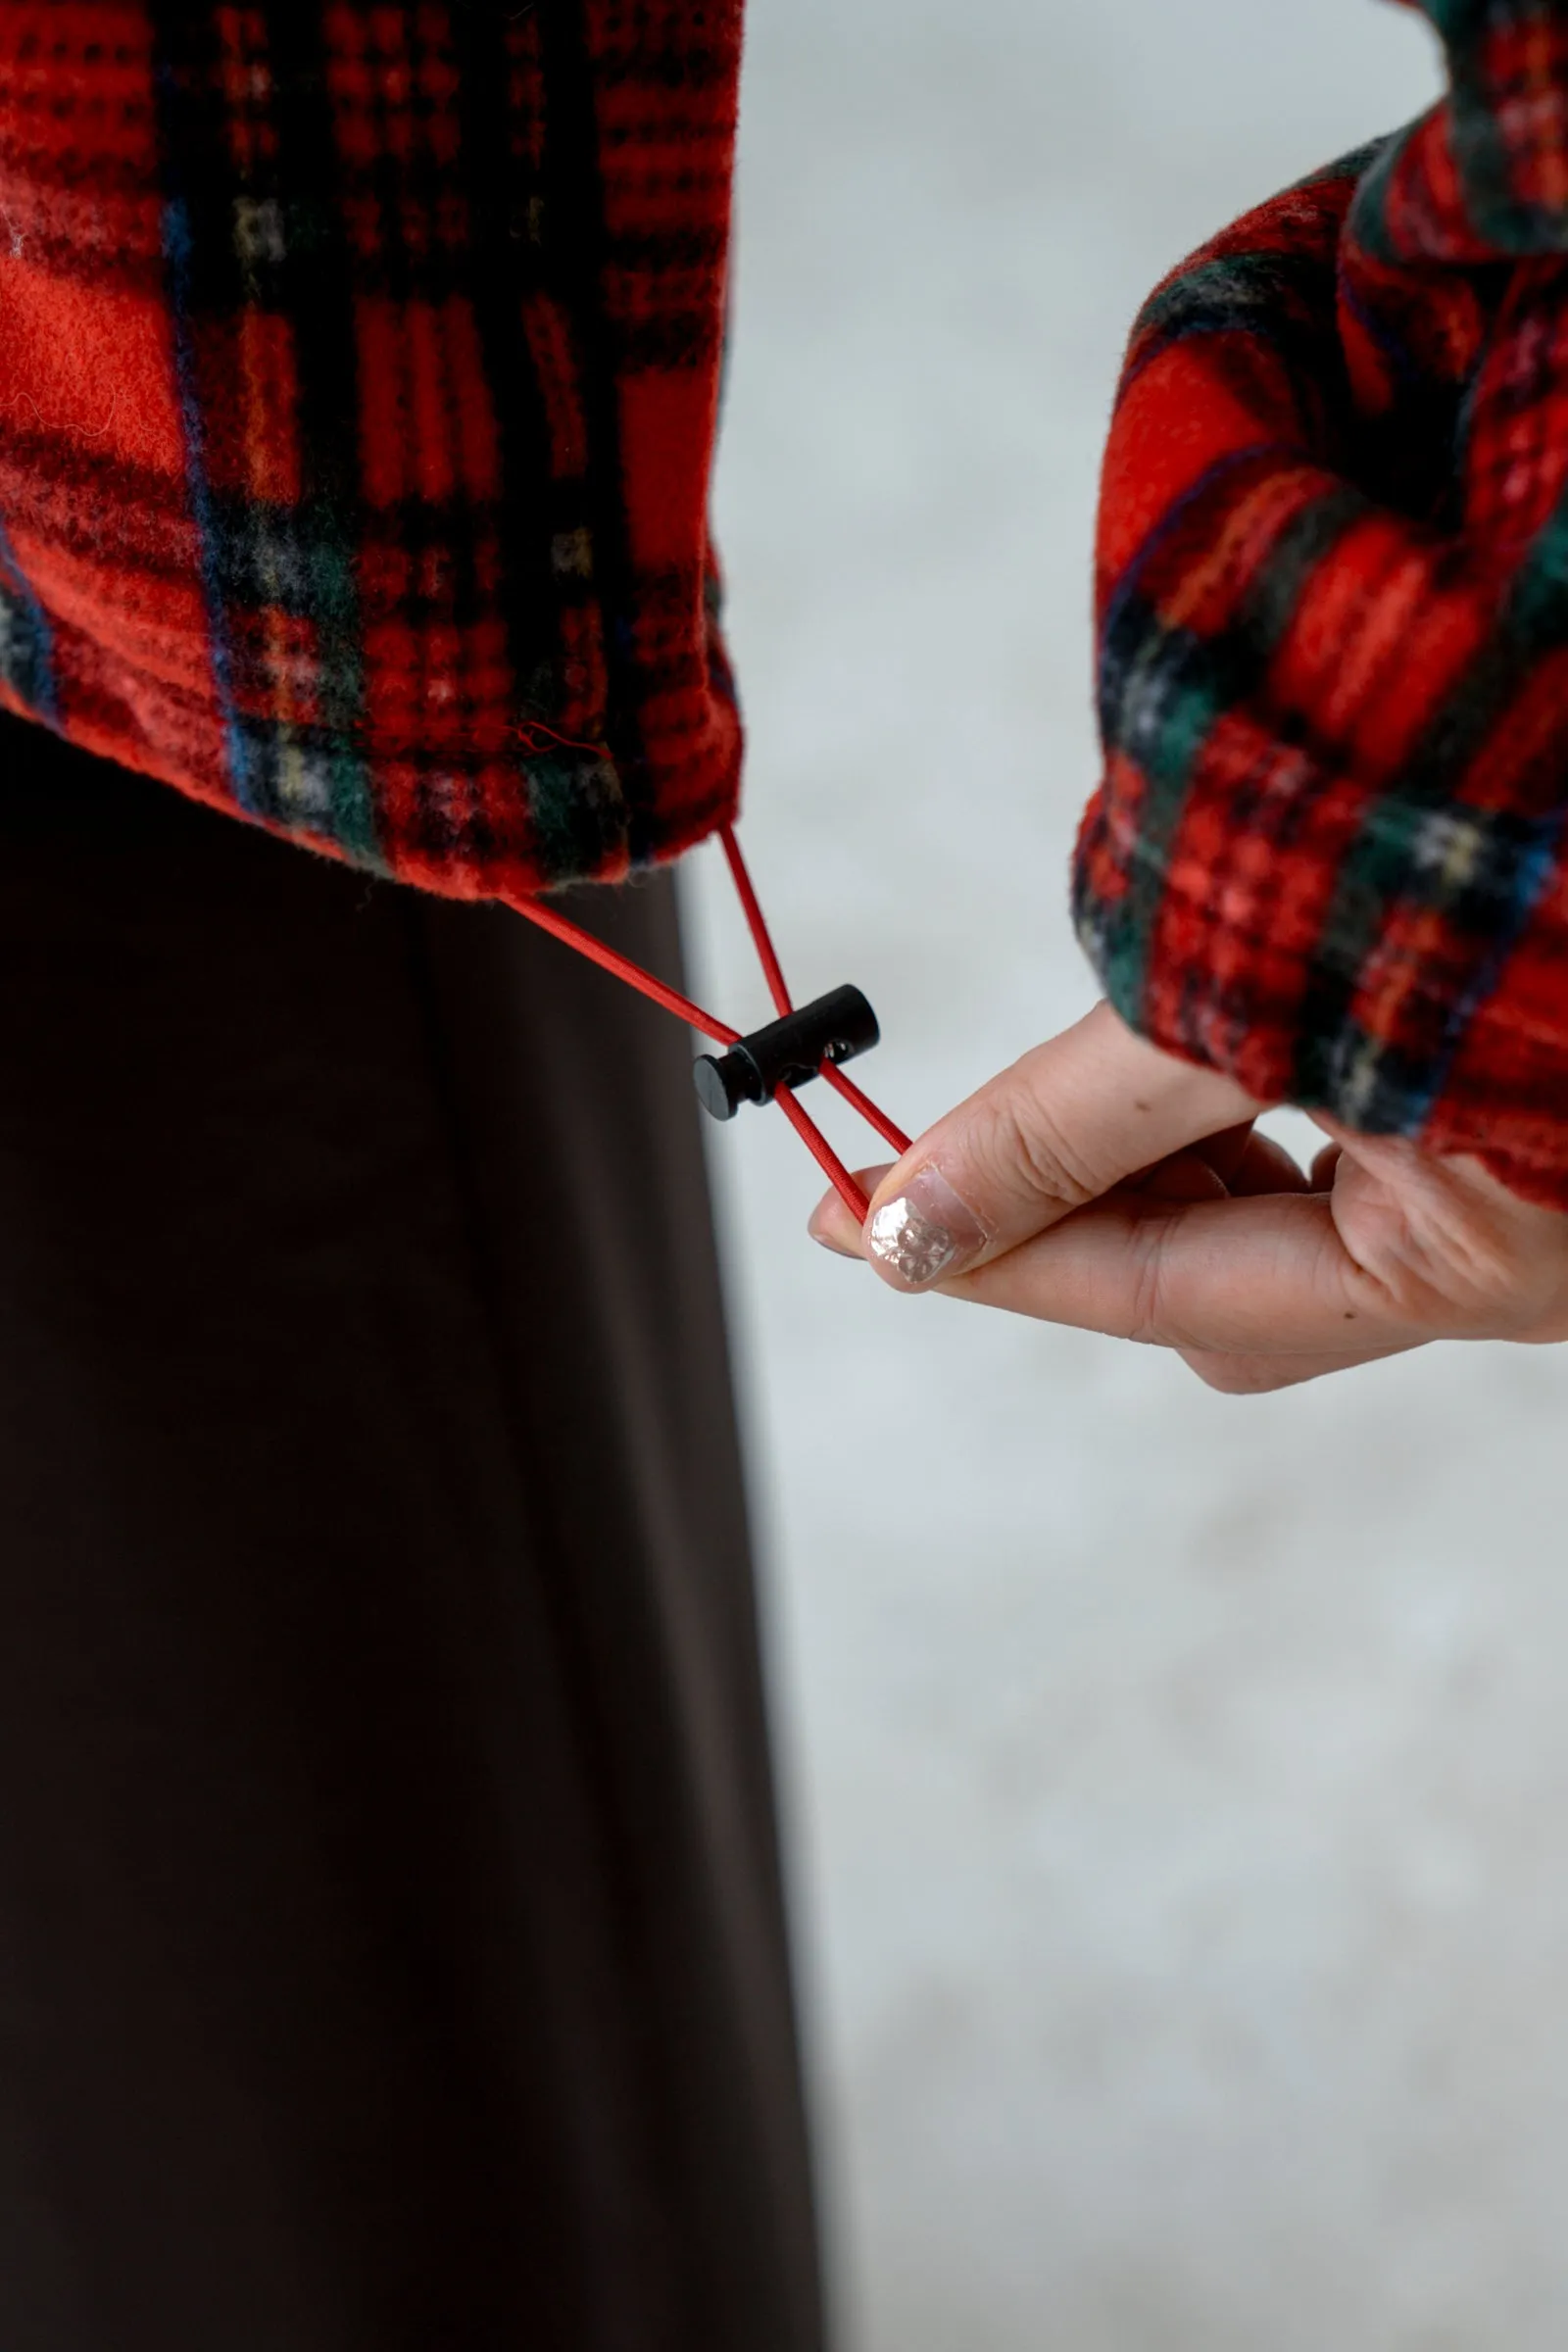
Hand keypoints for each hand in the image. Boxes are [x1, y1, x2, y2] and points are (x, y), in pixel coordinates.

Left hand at [808, 1002, 1567, 1391]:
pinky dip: (1234, 1120)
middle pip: (1216, 1287)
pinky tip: (1189, 1051)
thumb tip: (912, 1222)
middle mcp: (1503, 1265)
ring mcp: (1513, 1197)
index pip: (1159, 1293)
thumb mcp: (1251, 997)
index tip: (846, 1215)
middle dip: (1075, 1212)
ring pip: (1270, 1231)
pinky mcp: (1507, 1122)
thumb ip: (1076, 1127)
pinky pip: (1332, 1164)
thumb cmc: (1502, 845)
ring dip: (1150, 1165)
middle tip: (932, 1146)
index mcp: (1461, 1267)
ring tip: (1066, 1081)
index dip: (989, 1253)